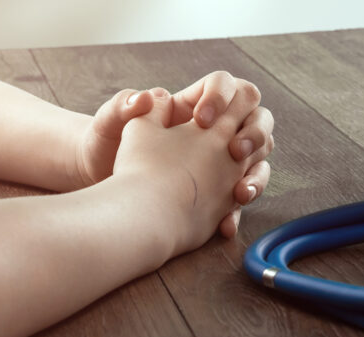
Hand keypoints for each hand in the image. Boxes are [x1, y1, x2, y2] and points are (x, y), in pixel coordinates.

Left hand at [113, 79, 265, 254]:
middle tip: (235, 150)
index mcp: (192, 105)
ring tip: (240, 193)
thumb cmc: (106, 147)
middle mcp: (214, 131)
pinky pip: (241, 198)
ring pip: (258, 160)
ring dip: (257, 175)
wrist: (105, 185)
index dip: (222, 96)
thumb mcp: (110, 123)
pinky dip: (237, 212)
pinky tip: (224, 224)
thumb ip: (124, 105)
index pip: (226, 85)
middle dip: (255, 132)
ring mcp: (222, 162)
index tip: (201, 119)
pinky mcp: (219, 193)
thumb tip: (147, 98)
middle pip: (257, 118)